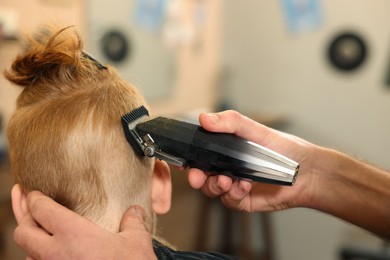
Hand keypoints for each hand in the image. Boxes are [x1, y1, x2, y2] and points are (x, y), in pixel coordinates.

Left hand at [13, 188, 155, 259]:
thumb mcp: (137, 242)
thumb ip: (133, 222)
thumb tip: (134, 212)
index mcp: (73, 233)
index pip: (42, 209)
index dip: (35, 199)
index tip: (35, 194)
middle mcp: (55, 253)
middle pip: (23, 232)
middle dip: (25, 219)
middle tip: (32, 210)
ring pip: (27, 254)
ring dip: (33, 243)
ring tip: (43, 236)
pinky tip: (54, 256)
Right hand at [187, 110, 318, 211]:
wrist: (307, 172)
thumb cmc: (284, 147)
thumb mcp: (256, 130)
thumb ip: (231, 122)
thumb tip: (204, 118)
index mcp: (226, 150)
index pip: (200, 154)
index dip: (188, 158)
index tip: (182, 161)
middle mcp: (226, 167)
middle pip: (200, 175)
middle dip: (196, 177)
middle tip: (197, 176)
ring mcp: (234, 184)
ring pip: (212, 189)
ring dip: (215, 185)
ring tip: (228, 180)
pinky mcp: (243, 199)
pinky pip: (229, 200)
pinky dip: (234, 193)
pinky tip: (245, 186)